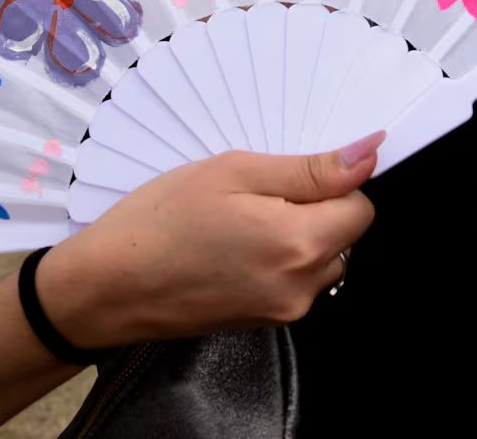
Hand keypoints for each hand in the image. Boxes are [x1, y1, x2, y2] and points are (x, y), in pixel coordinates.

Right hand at [41, 133, 382, 348]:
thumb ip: (308, 168)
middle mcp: (300, 286)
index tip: (289, 173)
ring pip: (320, 260)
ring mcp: (282, 311)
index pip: (360, 207)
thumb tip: (369, 153)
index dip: (332, 183)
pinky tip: (230, 245)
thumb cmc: (160, 221)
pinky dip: (274, 259)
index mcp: (298, 243)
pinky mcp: (263, 323)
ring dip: (295, 235)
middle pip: (343, 235)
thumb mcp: (232, 172)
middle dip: (313, 209)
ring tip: (237, 220)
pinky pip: (292, 281)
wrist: (107, 288)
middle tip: (253, 194)